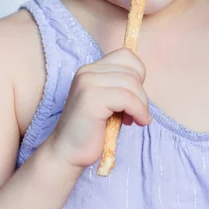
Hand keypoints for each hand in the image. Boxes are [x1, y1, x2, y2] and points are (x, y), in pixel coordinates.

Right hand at [45, 47, 150, 172]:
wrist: (67, 153)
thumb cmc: (91, 130)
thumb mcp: (107, 101)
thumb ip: (119, 85)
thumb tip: (142, 78)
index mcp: (90, 69)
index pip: (125, 55)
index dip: (138, 74)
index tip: (135, 96)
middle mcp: (87, 71)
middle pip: (132, 71)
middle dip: (141, 94)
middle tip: (135, 113)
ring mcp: (88, 83)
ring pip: (132, 84)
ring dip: (142, 105)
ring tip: (135, 119)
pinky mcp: (91, 98)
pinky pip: (127, 98)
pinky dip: (139, 111)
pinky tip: (137, 122)